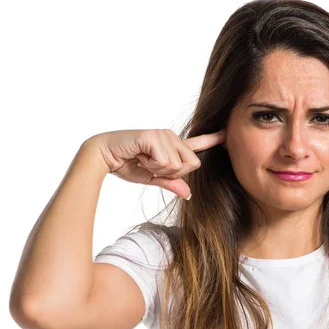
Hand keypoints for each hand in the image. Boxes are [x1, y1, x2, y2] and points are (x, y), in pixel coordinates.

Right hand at [84, 129, 225, 198]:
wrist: (102, 156)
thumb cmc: (125, 164)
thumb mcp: (152, 177)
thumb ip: (171, 182)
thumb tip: (189, 194)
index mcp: (172, 146)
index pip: (196, 144)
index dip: (211, 140)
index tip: (225, 134)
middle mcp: (171, 137)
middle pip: (192, 164)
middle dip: (173, 172)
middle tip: (151, 165)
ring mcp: (163, 135)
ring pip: (178, 165)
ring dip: (158, 169)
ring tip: (143, 159)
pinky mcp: (154, 136)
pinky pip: (166, 161)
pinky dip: (151, 165)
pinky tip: (139, 156)